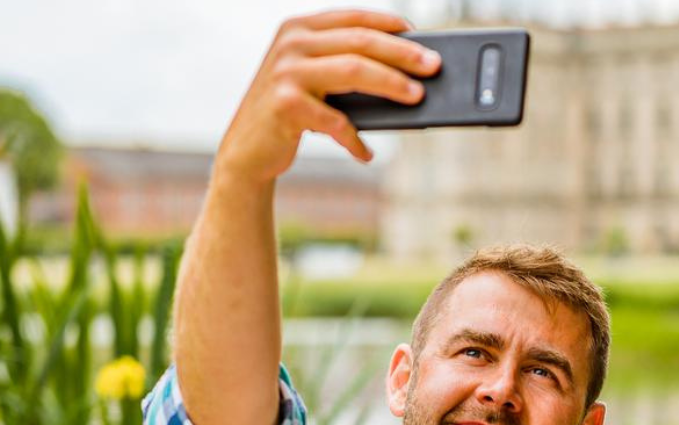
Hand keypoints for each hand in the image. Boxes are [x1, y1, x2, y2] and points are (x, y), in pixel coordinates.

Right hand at [215, 10, 439, 181]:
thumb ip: (342, 62)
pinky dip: (355, 139)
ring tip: (417, 97)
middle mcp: (290, 43)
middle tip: (434, 66)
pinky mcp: (285, 104)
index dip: (390, 24)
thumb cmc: (289, 112)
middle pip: (361, 42)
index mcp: (297, 28)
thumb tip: (404, 68)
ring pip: (354, 71)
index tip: (420, 36)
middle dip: (403, 54)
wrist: (244, 149)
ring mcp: (285, 72)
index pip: (354, 18)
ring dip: (391, 84)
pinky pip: (335, 119)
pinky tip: (366, 152)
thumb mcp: (311, 78)